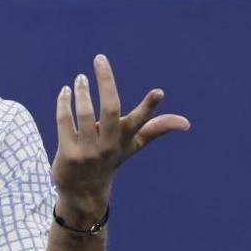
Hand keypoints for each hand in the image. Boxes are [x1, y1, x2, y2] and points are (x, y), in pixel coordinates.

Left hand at [52, 55, 189, 223]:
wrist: (83, 191)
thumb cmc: (110, 160)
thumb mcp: (133, 145)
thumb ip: (156, 129)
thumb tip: (186, 122)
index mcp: (126, 139)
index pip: (141, 122)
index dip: (150, 107)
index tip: (159, 92)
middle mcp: (108, 145)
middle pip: (110, 109)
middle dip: (106, 82)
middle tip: (100, 59)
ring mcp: (88, 150)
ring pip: (84, 113)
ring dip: (81, 92)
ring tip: (80, 78)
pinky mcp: (68, 153)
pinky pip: (65, 122)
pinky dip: (64, 104)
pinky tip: (65, 92)